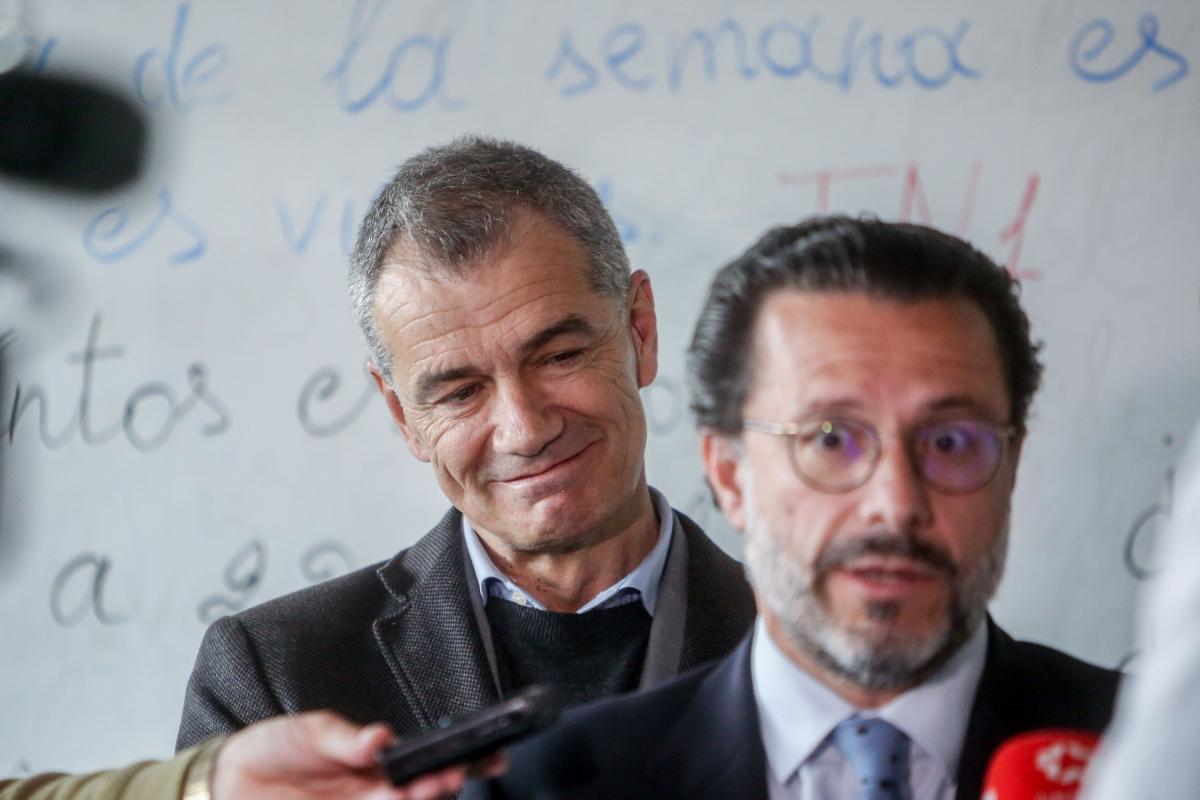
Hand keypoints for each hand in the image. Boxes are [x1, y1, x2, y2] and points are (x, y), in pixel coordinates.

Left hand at [210, 711, 506, 799]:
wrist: (225, 781)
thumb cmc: (272, 748)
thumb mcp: (308, 731)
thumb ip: (344, 738)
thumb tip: (379, 736)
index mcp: (374, 762)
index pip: (424, 763)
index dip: (457, 761)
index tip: (481, 756)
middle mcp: (372, 792)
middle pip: (419, 793)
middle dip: (440, 785)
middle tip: (447, 775)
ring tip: (423, 789)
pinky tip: (397, 798)